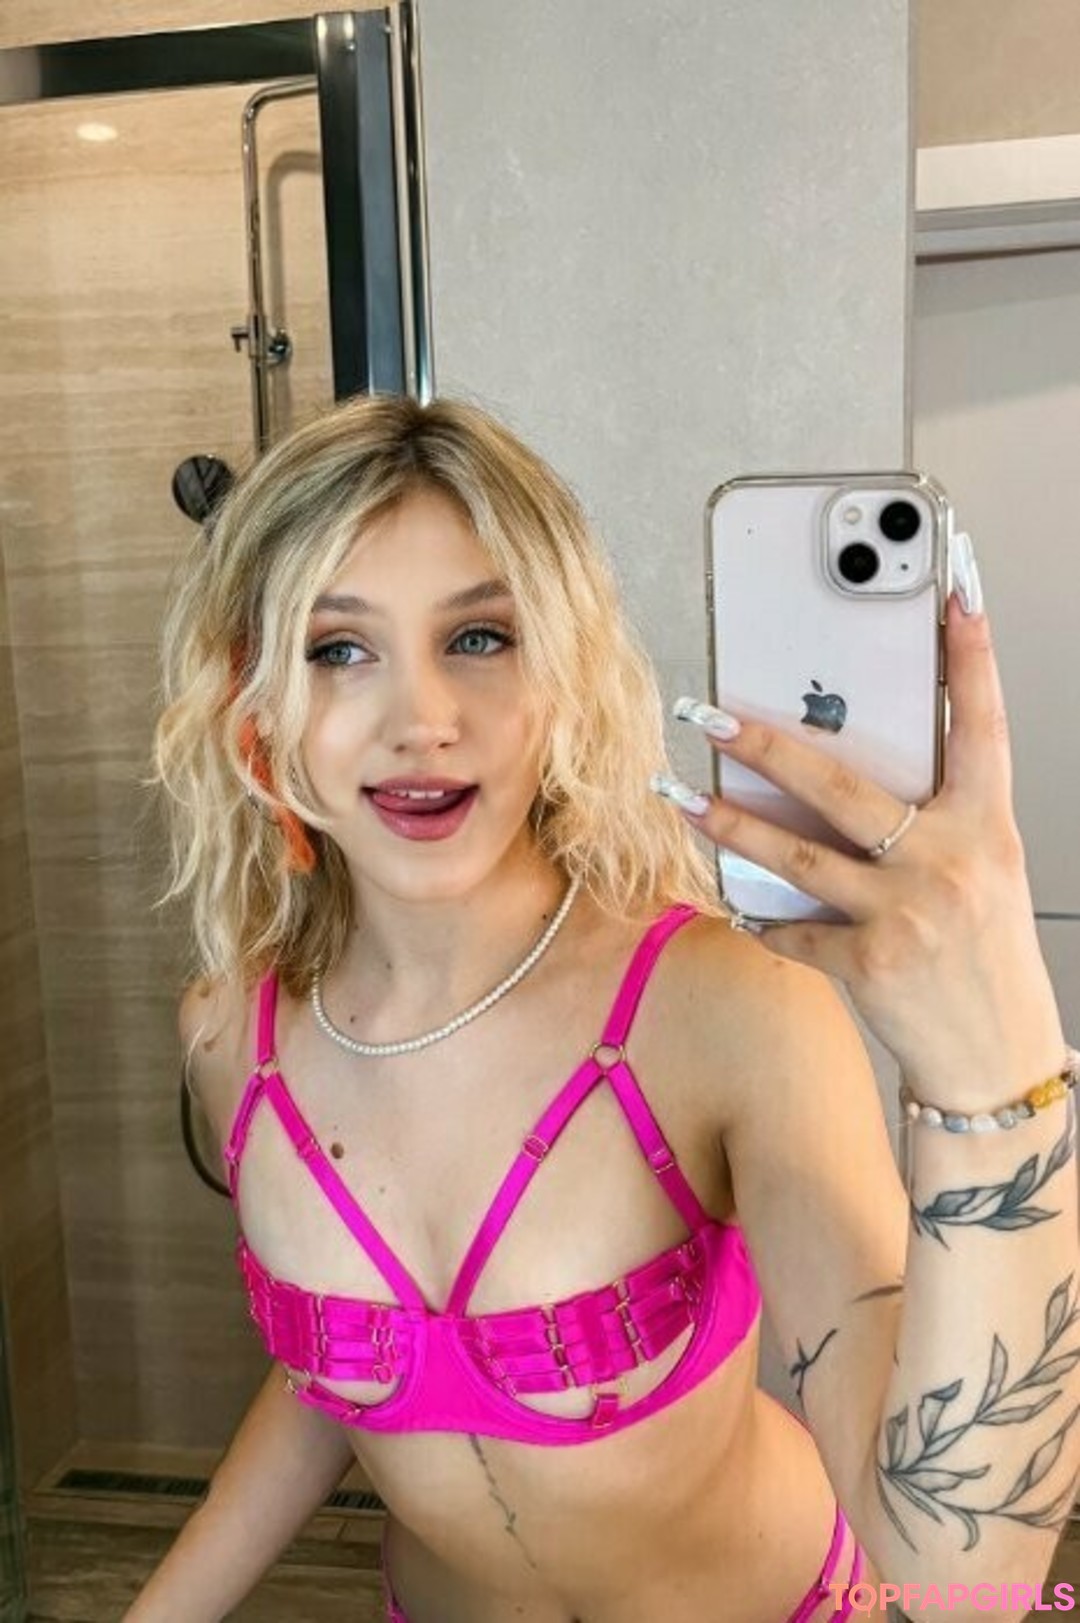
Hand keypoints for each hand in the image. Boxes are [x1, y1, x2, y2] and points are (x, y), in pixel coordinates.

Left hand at [664, 595, 1065, 1103]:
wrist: (996, 1055)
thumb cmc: (985, 953)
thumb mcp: (981, 870)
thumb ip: (930, 819)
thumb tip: (842, 769)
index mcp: (985, 827)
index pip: (982, 726)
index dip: (972, 657)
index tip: (956, 590)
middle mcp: (949, 863)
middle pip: (843, 787)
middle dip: (767, 745)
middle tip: (711, 710)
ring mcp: (907, 915)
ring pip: (795, 856)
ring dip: (727, 823)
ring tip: (680, 793)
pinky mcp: (870, 965)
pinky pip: (793, 930)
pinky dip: (762, 917)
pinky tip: (736, 901)